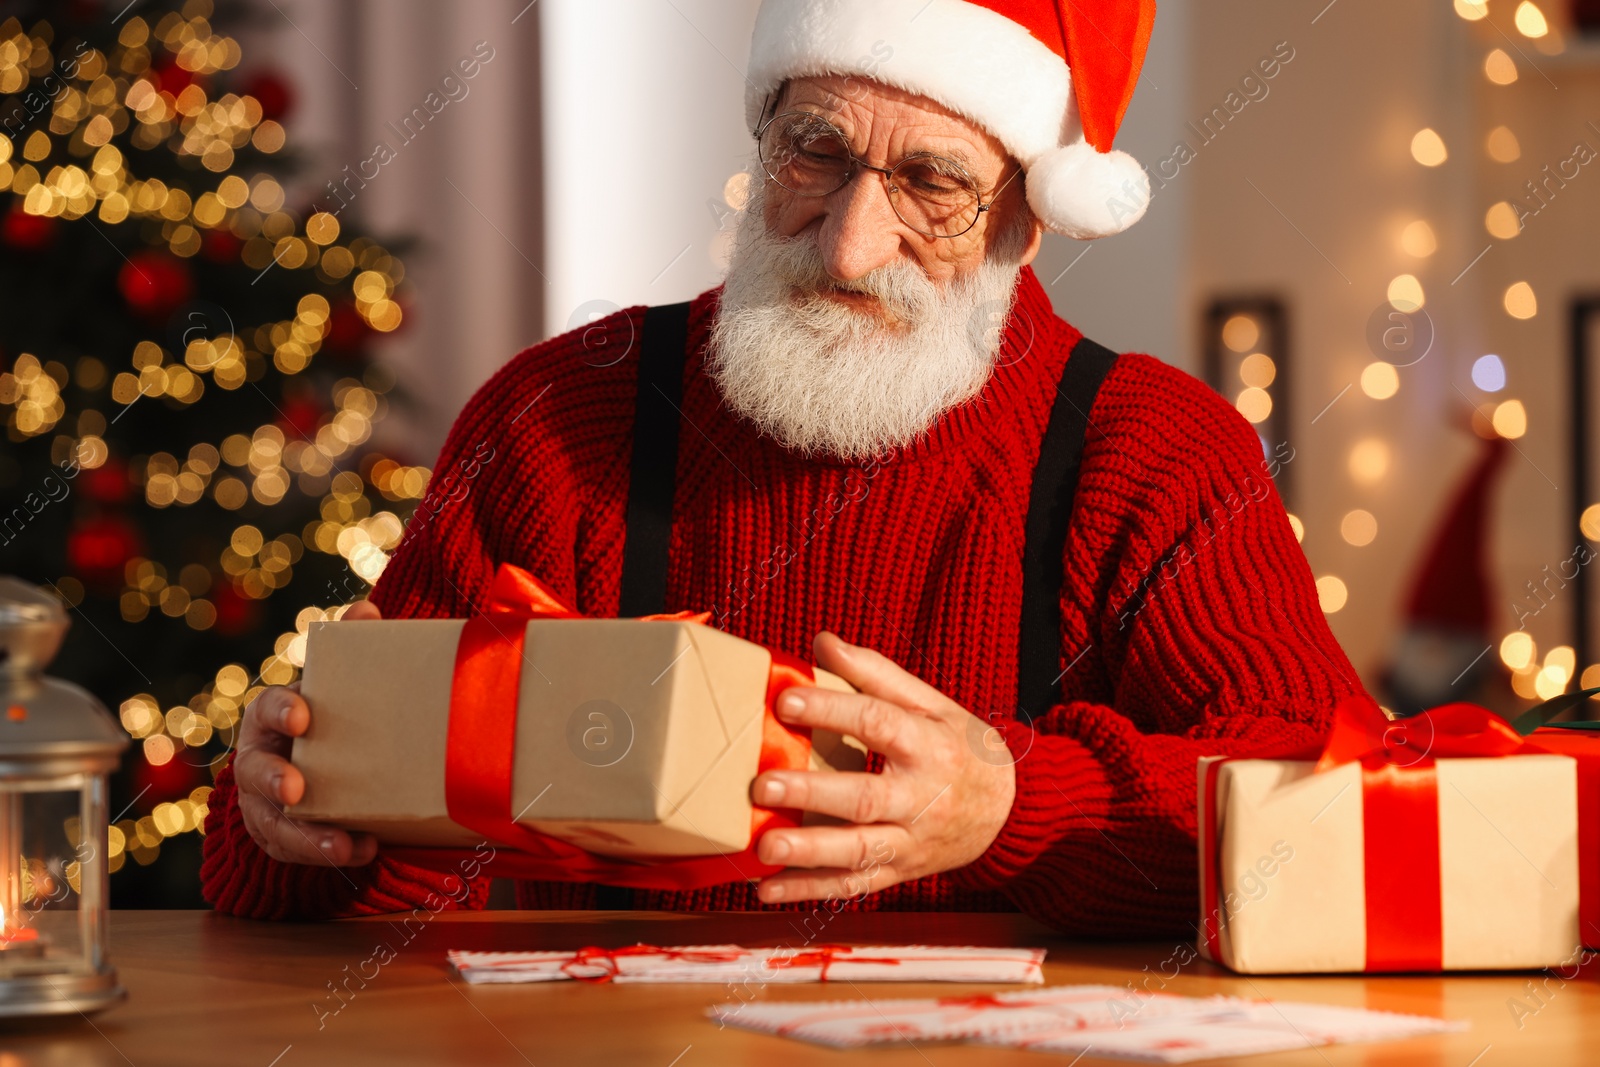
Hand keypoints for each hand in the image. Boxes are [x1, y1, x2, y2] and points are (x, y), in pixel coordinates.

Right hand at [232, 600, 382, 866]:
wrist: (314, 762)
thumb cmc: (328, 714)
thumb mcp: (337, 682)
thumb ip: (351, 645)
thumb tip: (366, 610)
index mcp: (272, 715)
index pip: (267, 708)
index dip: (281, 710)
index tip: (301, 715)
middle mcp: (260, 760)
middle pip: (256, 772)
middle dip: (274, 780)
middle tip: (296, 789)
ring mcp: (264, 802)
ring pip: (274, 822)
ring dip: (307, 835)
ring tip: (344, 845)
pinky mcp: (280, 835)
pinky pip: (296, 850)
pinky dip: (326, 852)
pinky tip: (364, 851)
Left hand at [749, 631, 1016, 902]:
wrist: (1008, 812)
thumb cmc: (960, 748)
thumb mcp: (931, 704)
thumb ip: (875, 674)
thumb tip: (822, 642)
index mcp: (928, 745)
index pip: (877, 722)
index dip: (831, 709)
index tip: (785, 699)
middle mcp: (923, 798)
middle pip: (865, 798)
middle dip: (812, 793)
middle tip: (763, 786)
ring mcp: (911, 842)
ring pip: (859, 852)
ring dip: (808, 852)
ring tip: (764, 847)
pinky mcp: (899, 873)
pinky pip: (853, 886)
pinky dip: (809, 891)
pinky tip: (767, 888)